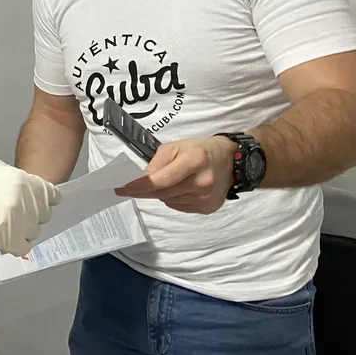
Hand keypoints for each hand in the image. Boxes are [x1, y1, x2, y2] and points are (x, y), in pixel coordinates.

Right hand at [0, 156, 60, 255]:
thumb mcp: (1, 170)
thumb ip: (21, 184)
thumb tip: (33, 197)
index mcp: (25, 181)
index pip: (52, 197)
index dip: (45, 201)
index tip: (37, 204)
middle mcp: (24, 201)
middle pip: (44, 215)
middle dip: (32, 215)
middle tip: (15, 214)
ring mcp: (14, 221)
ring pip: (33, 232)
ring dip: (23, 230)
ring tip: (6, 224)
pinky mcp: (3, 238)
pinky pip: (22, 247)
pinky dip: (16, 244)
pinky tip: (4, 236)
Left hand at [117, 136, 235, 213]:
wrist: (233, 162)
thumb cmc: (200, 150)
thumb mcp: (176, 146)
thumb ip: (157, 162)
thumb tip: (142, 179)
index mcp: (195, 161)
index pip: (161, 180)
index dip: (139, 186)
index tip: (122, 189)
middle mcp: (202, 182)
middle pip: (162, 193)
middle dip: (145, 190)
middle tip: (132, 187)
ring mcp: (206, 198)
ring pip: (168, 201)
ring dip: (162, 193)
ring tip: (173, 180)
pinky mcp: (207, 208)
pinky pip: (178, 206)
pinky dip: (174, 198)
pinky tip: (183, 188)